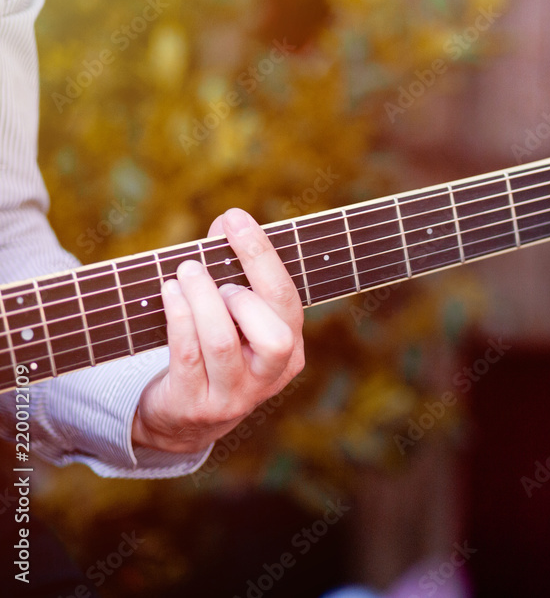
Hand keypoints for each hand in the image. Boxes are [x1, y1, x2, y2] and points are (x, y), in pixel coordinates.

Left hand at [131, 208, 305, 453]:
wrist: (186, 418)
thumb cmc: (214, 351)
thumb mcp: (233, 316)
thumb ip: (232, 270)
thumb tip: (226, 221)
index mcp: (291, 350)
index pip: (287, 299)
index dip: (261, 256)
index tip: (235, 219)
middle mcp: (270, 376)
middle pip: (274, 335)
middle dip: (243, 294)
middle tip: (216, 277)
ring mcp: (234, 395)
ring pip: (222, 343)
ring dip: (202, 300)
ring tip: (185, 272)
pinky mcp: (196, 405)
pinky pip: (187, 356)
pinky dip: (178, 317)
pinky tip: (169, 292)